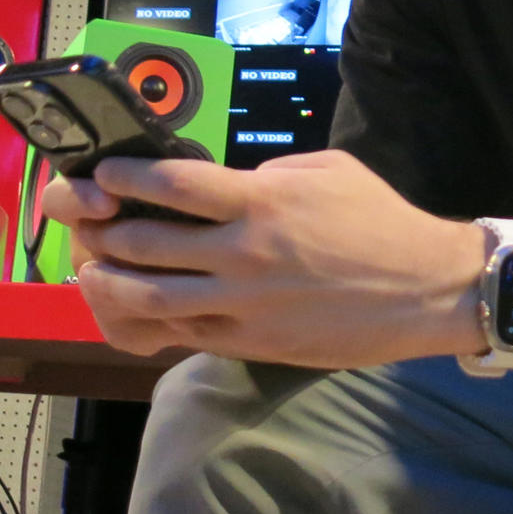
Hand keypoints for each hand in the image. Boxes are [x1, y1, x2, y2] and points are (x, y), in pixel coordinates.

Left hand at [39, 151, 486, 367]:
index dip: (124, 176)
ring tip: (92, 269)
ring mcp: (243, 304)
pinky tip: (135, 308)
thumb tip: (227, 182)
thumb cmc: (379, 222)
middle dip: (102, 229)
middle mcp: (242, 253)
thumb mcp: (324, 171)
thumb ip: (267, 174)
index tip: (103, 172)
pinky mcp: (251, 342)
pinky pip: (183, 333)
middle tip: (86, 220)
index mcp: (260, 200)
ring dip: (109, 282)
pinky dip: (150, 320)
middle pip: (144, 241)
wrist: (427, 289)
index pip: (169, 183)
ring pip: (148, 297)